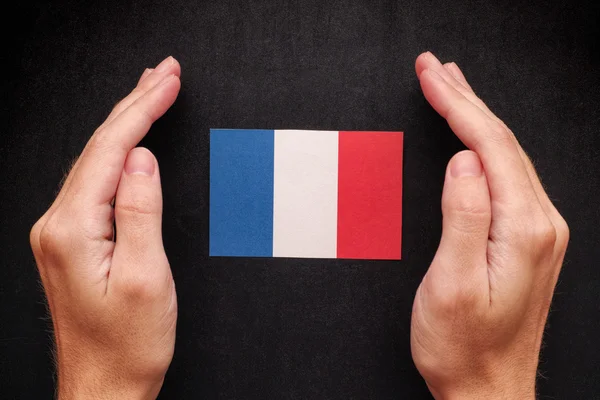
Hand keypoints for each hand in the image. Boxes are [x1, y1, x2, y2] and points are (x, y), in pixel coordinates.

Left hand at [29, 57, 180, 399]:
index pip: (110, 150)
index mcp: (73, 230)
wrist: (103, 386)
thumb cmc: (126, 344)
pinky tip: (128, 142)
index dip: (142, 109)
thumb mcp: (146, 278)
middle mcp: (57, 225)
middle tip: (163, 73)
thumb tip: (141, 159)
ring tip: (149, 93)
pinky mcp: (71, 240)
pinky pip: (94, 181)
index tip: (168, 82)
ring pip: (95, 160)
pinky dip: (117, 152)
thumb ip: (140, 211)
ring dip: (125, 123)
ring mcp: (61, 232)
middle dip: (134, 104)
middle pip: (98, 147)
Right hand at [410, 52, 568, 399]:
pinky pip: (507, 175)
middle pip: (502, 142)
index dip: (458, 105)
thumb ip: (463, 217)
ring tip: (452, 88)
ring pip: (506, 155)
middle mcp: (540, 223)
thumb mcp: (453, 284)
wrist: (489, 387)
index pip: (490, 146)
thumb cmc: (464, 345)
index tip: (431, 76)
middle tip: (435, 67)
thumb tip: (463, 161)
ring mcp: (538, 229)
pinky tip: (472, 138)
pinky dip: (484, 145)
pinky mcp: (527, 237)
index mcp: (523, 228)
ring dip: (476, 116)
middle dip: (466, 98)